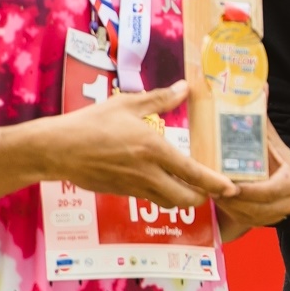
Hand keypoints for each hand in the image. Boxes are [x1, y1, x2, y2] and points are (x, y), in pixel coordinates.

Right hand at [38, 81, 236, 207]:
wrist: (57, 149)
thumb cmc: (91, 123)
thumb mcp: (127, 105)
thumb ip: (160, 99)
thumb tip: (185, 87)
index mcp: (153, 149)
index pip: (193, 173)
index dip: (215, 184)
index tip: (232, 189)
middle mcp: (147, 172)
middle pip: (186, 198)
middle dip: (203, 197)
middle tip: (212, 188)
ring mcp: (134, 186)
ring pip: (169, 203)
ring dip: (184, 198)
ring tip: (192, 187)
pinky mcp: (122, 193)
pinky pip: (150, 199)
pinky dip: (163, 195)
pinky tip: (164, 183)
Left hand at [215, 127, 289, 242]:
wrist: (281, 172)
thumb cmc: (272, 153)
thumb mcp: (269, 138)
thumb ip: (263, 120)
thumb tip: (262, 90)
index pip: (271, 191)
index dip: (249, 191)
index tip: (229, 186)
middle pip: (259, 208)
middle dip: (233, 201)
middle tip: (212, 189)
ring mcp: (282, 213)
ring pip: (251, 217)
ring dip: (229, 207)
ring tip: (211, 193)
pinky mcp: (270, 221)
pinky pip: (248, 221)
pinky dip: (231, 212)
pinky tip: (219, 200)